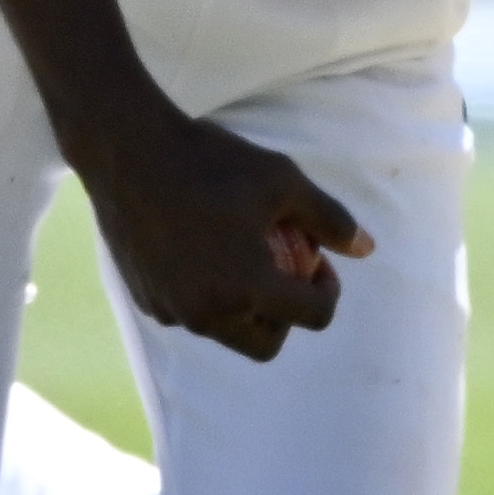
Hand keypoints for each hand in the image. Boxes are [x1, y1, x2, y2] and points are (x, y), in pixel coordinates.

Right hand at [79, 108, 374, 361]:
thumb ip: (329, 219)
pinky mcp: (147, 301)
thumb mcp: (282, 180)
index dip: (328, 291)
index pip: (313, 317)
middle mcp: (210, 313)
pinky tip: (202, 249)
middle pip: (268, 343)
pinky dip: (208, 296)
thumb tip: (367, 249)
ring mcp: (174, 311)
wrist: (126, 152)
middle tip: (284, 270)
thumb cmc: (210, 161)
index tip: (318, 261)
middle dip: (286, 315)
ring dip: (246, 307)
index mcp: (249, 288)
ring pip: (227, 331)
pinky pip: (190, 314)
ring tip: (242, 255)